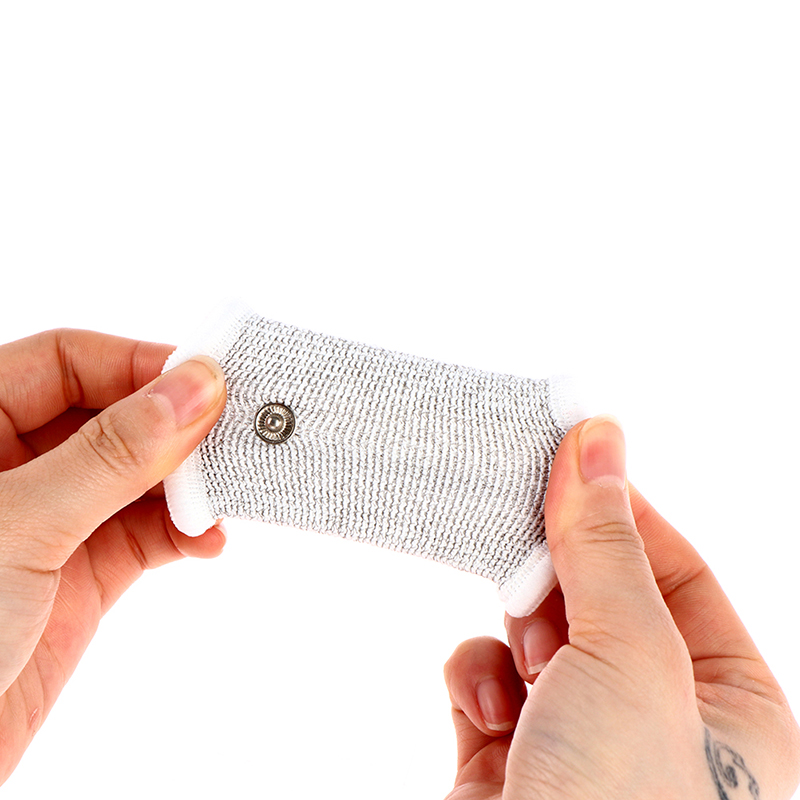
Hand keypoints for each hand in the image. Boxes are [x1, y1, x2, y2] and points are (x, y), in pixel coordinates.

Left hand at [0, 329, 225, 784]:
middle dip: (176, 426)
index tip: (208, 378)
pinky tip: (208, 540)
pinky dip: (184, 533)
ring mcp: (53, 521)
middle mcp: (15, 466)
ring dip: (190, 483)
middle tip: (235, 431)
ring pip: (139, 476)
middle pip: (115, 416)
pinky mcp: (81, 574)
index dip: (138, 363)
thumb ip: (112, 454)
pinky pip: (147, 533)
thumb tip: (195, 388)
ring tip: (228, 491)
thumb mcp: (21, 523)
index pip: (68, 362)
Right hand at [443, 415, 799, 798]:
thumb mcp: (631, 659)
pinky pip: (488, 682)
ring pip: (537, 637)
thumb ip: (608, 546)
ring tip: (517, 648)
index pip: (677, 573)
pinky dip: (476, 674)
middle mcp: (658, 729)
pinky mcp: (506, 764)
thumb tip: (599, 443)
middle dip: (560, 574)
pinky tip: (483, 699)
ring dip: (515, 628)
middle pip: (601, 599)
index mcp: (732, 712)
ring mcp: (577, 746)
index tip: (574, 453)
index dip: (624, 511)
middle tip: (529, 537)